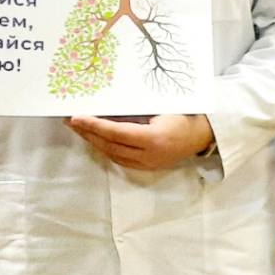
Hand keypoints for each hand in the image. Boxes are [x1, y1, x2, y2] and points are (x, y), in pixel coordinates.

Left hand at [67, 113, 213, 169]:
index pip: (116, 132)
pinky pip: (121, 160)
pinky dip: (107, 149)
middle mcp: (149, 155)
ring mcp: (149, 164)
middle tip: (71, 121)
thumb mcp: (161, 108)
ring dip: (95, 142)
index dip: (94, 125)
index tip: (76, 118)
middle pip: (110, 146)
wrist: (203, 134)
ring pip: (113, 155)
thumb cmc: (184, 115)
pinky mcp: (149, 167)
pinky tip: (98, 140)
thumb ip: (135, 111)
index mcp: (153, 139)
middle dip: (89, 133)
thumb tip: (106, 107)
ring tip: (81, 129)